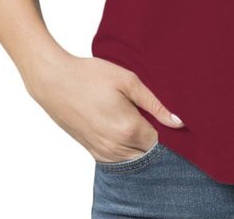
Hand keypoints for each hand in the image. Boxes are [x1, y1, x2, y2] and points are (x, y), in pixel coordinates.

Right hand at [25, 52, 185, 163]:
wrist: (55, 82)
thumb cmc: (91, 76)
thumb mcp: (128, 81)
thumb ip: (155, 103)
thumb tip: (178, 122)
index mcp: (128, 129)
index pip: (160, 140)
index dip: (164, 125)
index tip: (159, 110)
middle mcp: (116, 147)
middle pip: (147, 150)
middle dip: (153, 135)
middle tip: (146, 111)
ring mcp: (103, 152)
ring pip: (133, 156)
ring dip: (138, 141)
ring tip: (132, 114)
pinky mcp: (93, 152)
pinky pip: (118, 158)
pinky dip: (125, 146)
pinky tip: (120, 123)